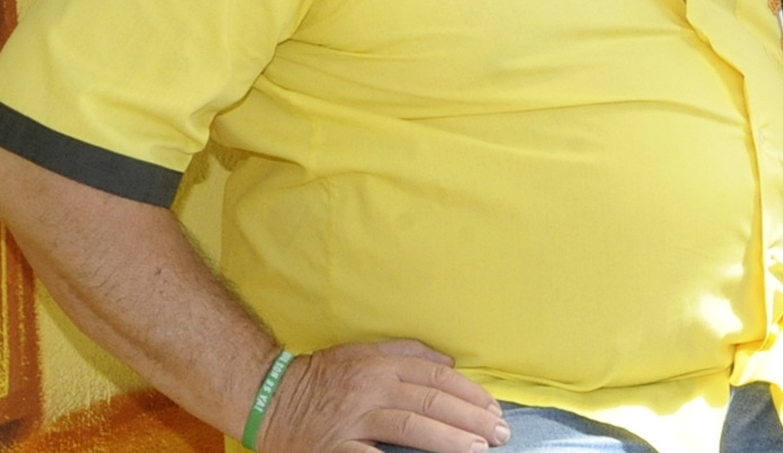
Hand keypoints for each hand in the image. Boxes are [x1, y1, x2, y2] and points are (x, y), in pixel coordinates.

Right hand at [258, 340, 508, 452]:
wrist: (269, 396)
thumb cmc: (322, 376)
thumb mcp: (365, 352)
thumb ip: (408, 354)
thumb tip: (450, 361)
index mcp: (382, 365)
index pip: (438, 377)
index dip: (470, 393)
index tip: (494, 408)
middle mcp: (372, 388)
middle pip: (432, 401)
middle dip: (471, 418)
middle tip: (500, 433)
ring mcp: (354, 419)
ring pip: (411, 426)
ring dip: (450, 439)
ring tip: (479, 449)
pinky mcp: (336, 447)